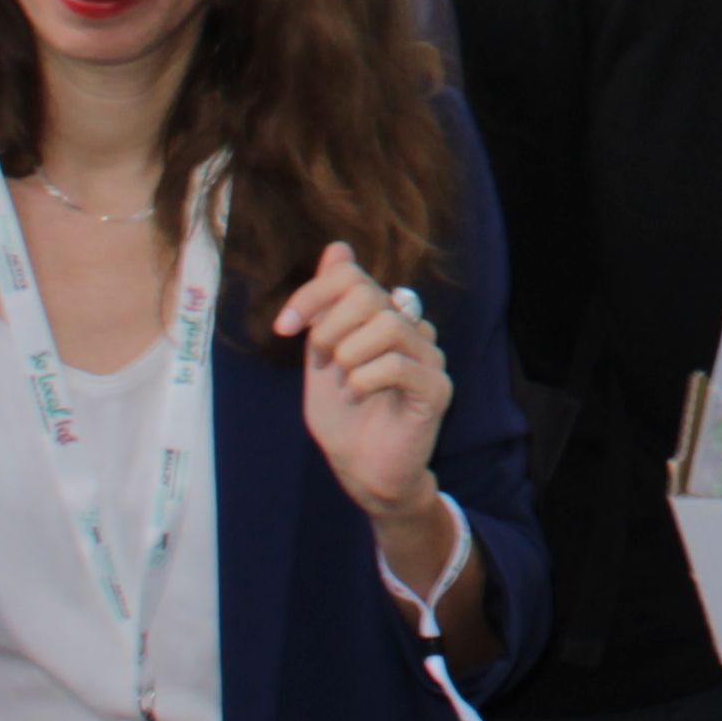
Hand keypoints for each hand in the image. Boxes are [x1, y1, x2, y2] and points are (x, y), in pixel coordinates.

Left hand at [274, 238, 452, 533]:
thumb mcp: (322, 358)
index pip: (353, 276)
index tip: (284, 328)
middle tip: (323, 362)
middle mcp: (413, 329)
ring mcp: (429, 357)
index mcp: (384, 317)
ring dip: (349, 356)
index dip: (312, 294)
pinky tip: (360, 396)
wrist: (363, 473)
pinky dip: (365, 380)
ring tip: (345, 382)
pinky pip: (398, 365)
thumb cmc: (344, 418)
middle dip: (330, 329)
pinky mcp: (437, 388)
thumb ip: (326, 308)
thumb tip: (338, 247)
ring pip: (388, 326)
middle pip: (370, 295)